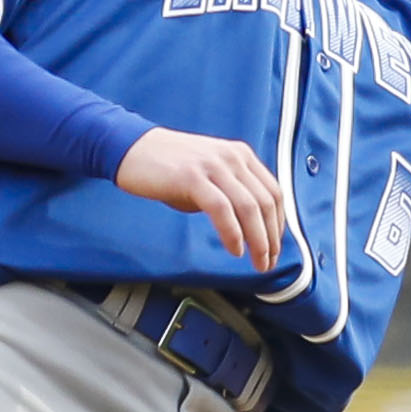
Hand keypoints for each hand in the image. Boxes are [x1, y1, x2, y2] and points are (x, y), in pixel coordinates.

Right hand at [117, 128, 284, 271]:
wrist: (131, 149)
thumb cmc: (169, 168)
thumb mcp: (210, 176)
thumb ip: (231, 195)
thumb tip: (251, 229)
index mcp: (241, 156)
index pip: (273, 192)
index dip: (278, 224)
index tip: (275, 247)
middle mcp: (233, 157)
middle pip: (266, 202)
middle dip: (272, 238)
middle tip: (268, 263)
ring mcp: (213, 165)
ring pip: (249, 207)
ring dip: (258, 241)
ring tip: (257, 262)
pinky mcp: (193, 177)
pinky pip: (222, 209)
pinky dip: (232, 233)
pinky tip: (234, 249)